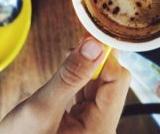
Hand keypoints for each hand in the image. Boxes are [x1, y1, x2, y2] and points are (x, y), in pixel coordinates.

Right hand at [0, 38, 130, 133]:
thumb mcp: (42, 106)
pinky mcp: (87, 120)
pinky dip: (82, 78)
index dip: (106, 55)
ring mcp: (95, 125)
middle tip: (80, 40)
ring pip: (103, 85)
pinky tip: (71, 69)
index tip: (91, 35)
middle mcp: (102, 128)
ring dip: (89, 67)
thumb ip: (70, 76)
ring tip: (73, 54)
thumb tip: (95, 45)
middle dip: (97, 60)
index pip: (117, 82)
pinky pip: (92, 92)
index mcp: (99, 130)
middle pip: (114, 83)